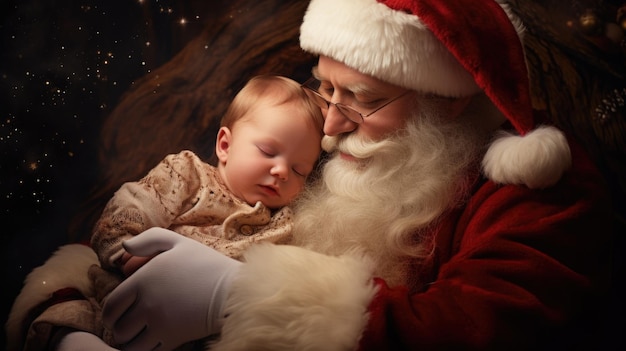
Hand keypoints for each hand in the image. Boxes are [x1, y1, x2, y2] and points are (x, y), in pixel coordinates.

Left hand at [102, 227, 241, 350]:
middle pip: (117, 328)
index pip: (110, 306)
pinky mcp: (173, 339)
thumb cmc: (205, 264)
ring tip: (138, 335)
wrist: (233, 290)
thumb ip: (147, 240)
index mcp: (143, 280)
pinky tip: (152, 341)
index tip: (117, 313)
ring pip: (128, 344)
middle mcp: (147, 304)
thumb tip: (124, 248)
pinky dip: (144, 349)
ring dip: (129, 341)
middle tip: (128, 325)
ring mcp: (160, 324)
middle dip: (118, 328)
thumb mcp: (176, 242)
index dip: (109, 313)